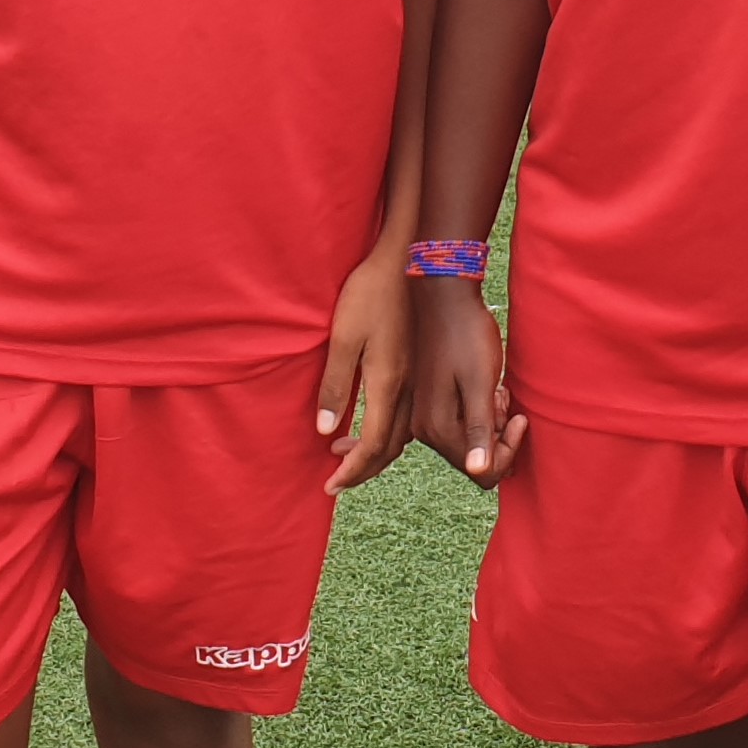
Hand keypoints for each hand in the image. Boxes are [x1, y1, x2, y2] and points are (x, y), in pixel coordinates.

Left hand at [316, 242, 416, 492]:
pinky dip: (392, 431)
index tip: (330, 486)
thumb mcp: (343, 336)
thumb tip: (324, 430)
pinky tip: (377, 421)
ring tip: (348, 453)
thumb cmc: (372, 292)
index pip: (372, 445)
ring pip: (404, 433)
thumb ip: (335, 384)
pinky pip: (411, 415)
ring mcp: (419, 377)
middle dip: (364, 468)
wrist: (413, 260)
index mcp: (388, 383)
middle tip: (338, 479)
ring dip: (377, 451)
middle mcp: (409, 387)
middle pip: (391, 447)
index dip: (352, 470)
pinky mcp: (422, 366)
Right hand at [411, 276, 527, 486]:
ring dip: (488, 423)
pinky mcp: (428, 401)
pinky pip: (459, 423)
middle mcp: (423, 429)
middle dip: (497, 436)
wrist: (445, 295)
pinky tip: (486, 387)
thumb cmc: (466, 334)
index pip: (480, 470)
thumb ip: (480, 429)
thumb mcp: (480, 382)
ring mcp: (423, 415)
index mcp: (436, 427)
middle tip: (504, 398)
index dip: (507, 450)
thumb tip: (481, 473)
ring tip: (496, 389)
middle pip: (472, 459)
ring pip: (467, 441)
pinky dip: (477, 411)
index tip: (519, 417)